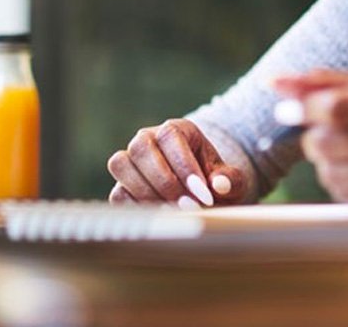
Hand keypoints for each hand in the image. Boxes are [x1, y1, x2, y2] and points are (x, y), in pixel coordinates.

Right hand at [106, 118, 248, 207]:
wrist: (200, 196)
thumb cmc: (214, 184)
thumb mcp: (229, 181)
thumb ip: (230, 180)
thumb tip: (219, 185)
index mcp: (176, 130)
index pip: (171, 136)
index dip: (185, 166)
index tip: (204, 194)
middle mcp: (147, 139)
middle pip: (141, 147)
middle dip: (165, 180)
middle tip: (189, 205)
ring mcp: (130, 162)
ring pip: (121, 165)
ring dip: (148, 192)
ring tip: (175, 212)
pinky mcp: (120, 187)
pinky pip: (117, 193)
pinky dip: (137, 207)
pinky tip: (161, 218)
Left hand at [273, 70, 347, 215]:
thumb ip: (336, 84)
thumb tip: (277, 83)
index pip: (340, 107)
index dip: (304, 108)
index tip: (284, 108)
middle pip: (331, 142)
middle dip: (312, 136)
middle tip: (316, 132)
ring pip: (334, 172)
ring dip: (324, 161)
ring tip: (341, 151)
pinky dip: (341, 183)